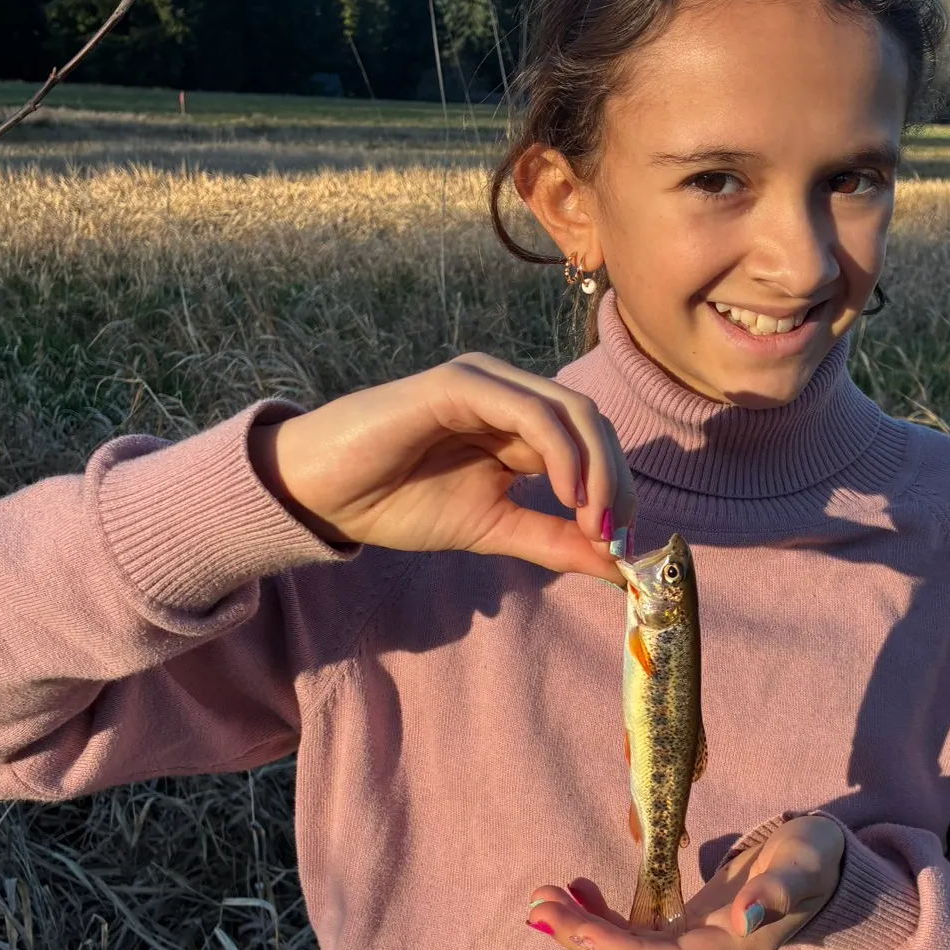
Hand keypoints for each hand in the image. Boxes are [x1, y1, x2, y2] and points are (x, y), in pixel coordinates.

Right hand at [248, 353, 635, 582]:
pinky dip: (561, 451)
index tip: (624, 549)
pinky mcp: (460, 384)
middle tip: (618, 538)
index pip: (595, 443)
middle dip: (618, 482)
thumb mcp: (493, 529)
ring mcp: (488, 383)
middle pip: (594, 423)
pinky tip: (569, 495)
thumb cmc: (398, 503)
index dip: (620, 492)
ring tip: (598, 523)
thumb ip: (553, 540)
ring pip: (571, 411)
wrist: (324, 493)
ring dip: (599, 469)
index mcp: (522, 423)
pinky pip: (530, 410)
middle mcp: (511, 394)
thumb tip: (619, 567)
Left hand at [527, 815, 845, 949]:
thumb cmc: (813, 859)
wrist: (825, 869)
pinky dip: (602, 915)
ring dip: (582, 927)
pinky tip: (577, 890)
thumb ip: (777, 890)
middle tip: (536, 905)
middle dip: (582, 936)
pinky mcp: (686, 932)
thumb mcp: (804, 864)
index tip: (570, 923)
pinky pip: (634, 934)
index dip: (614, 947)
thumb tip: (745, 920)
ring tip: (543, 898)